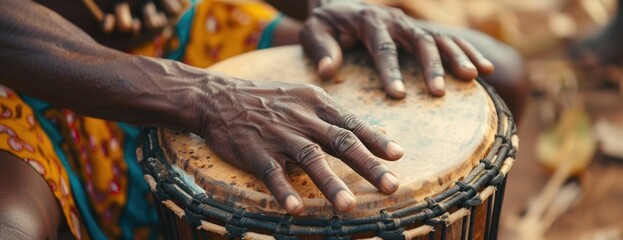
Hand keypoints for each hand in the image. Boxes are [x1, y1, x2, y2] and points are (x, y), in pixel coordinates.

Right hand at [191, 77, 403, 214]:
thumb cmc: (267, 99)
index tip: (398, 156)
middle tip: (391, 185)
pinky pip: (272, 173)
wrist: (218, 97)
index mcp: (316, 103)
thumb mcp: (304, 97)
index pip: (352, 123)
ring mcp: (278, 135)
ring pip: (310, 158)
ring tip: (349, 206)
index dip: (376, 140)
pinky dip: (284, 191)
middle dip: (368, 165)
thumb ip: (334, 116)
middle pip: (340, 141)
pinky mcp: (254, 151)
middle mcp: (302, 118)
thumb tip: (372, 132)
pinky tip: (296, 209)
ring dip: (331, 183)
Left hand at [300, 1, 494, 97]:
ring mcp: (411, 25)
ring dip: (456, 57)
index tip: (397, 95)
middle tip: (437, 92)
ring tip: (473, 78)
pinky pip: (449, 40)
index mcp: (369, 21)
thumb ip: (320, 49)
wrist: (340, 4)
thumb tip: (328, 70)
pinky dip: (468, 52)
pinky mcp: (421, 32)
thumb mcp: (313, 32)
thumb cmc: (325, 23)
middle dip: (430, 66)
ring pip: (439, 38)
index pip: (382, 46)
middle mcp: (395, 20)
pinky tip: (485, 70)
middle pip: (418, 40)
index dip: (390, 71)